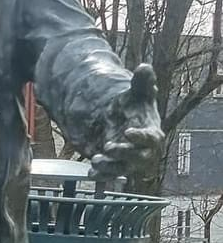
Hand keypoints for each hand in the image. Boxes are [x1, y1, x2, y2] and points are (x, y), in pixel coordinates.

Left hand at [89, 64, 163, 179]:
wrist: (119, 118)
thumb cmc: (134, 107)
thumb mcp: (136, 93)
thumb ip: (142, 82)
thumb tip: (144, 67)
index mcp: (151, 132)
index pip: (152, 138)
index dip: (142, 137)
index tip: (129, 131)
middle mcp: (143, 150)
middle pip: (139, 158)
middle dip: (124, 154)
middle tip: (108, 146)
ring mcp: (129, 160)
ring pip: (123, 170)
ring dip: (110, 167)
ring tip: (96, 159)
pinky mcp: (115, 166)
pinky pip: (110, 175)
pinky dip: (101, 176)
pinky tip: (91, 173)